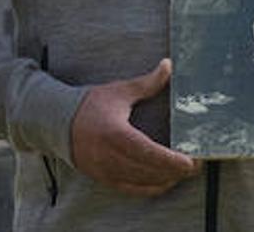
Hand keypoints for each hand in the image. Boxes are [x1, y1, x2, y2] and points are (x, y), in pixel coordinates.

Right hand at [70, 59, 198, 195]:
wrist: (56, 121)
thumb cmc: (90, 104)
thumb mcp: (119, 91)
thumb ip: (147, 83)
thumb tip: (169, 65)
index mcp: (114, 134)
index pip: (147, 153)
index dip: (170, 160)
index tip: (191, 162)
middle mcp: (108, 156)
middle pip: (147, 171)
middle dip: (174, 171)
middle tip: (197, 164)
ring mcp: (104, 170)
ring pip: (141, 182)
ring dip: (165, 179)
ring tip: (186, 172)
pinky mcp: (102, 178)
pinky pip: (130, 188)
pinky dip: (150, 188)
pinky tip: (166, 182)